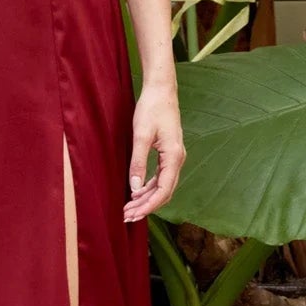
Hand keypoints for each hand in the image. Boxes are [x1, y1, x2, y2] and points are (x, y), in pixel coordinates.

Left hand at [123, 78, 183, 222]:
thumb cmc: (151, 109)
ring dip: (147, 198)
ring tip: (129, 207)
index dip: (148, 206)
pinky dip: (149, 187)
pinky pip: (161, 177)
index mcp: (173, 157)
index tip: (132, 214)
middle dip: (146, 206)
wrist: (161, 90)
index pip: (163, 190)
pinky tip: (137, 192)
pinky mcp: (169, 153)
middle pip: (164, 192)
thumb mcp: (141, 136)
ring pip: (162, 186)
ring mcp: (174, 157)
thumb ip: (138, 162)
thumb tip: (134, 188)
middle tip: (127, 216)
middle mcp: (177, 160)